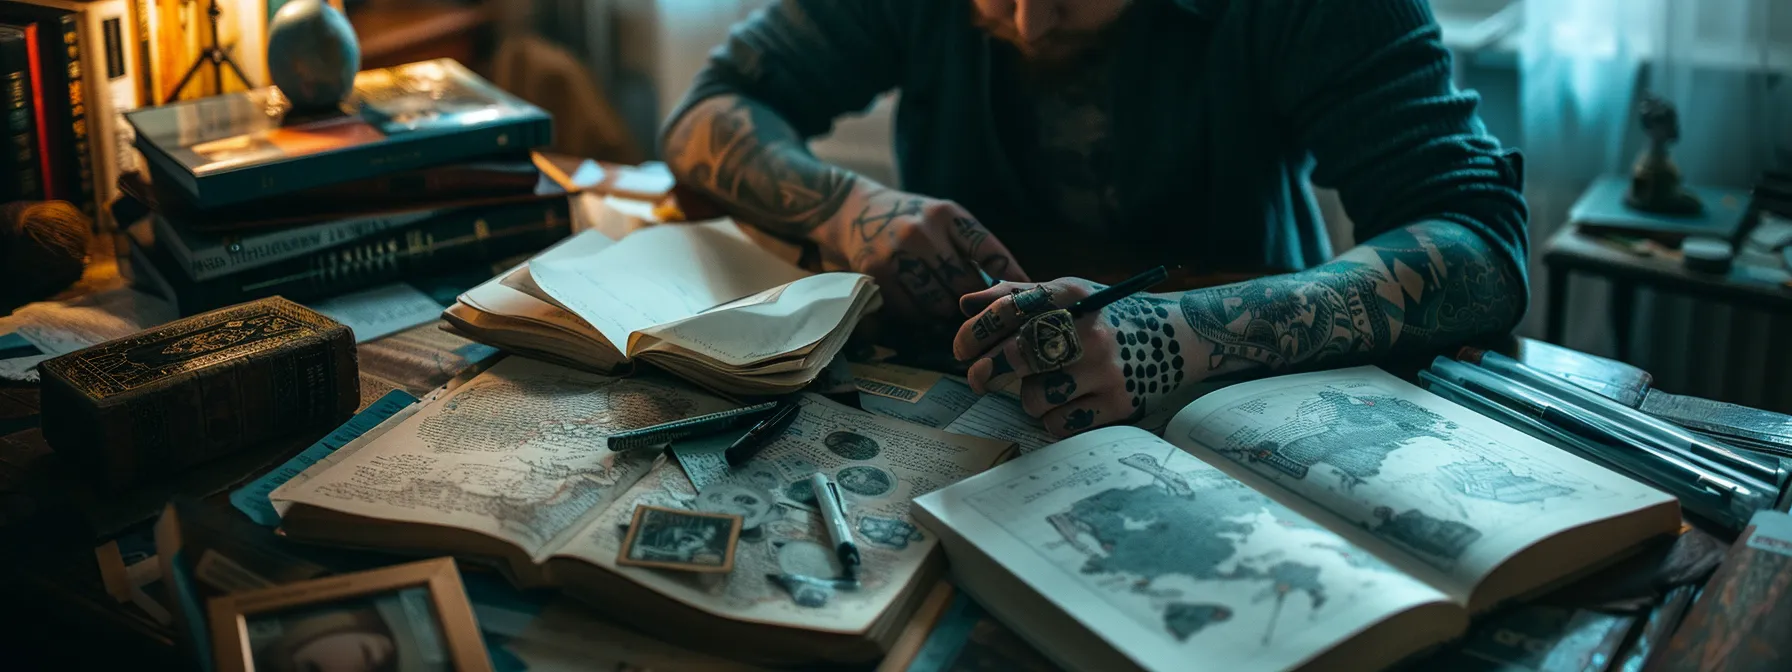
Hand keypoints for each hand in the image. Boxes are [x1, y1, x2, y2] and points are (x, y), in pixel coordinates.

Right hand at [814, 186, 1028, 326]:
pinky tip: (916, 303)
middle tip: (974, 310)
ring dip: (943, 311)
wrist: (852, 209)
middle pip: (965, 286)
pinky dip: (918, 316)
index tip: (1026, 297)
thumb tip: (1011, 286)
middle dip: (972, 302)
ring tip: (940, 304)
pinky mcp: (877, 274)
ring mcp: (898, 254)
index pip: (990, 252)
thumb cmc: (909, 218)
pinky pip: (910, 312)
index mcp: (948, 214)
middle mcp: (924, 231)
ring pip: (938, 304)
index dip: (1012, 278)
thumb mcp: (943, 217)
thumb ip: (971, 246)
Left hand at [953, 279, 1196, 436]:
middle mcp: (1089, 330)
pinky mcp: (1119, 404)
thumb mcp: (1069, 294)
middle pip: (1016, 356)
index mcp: (1071, 296)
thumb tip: (965, 303)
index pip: (1010, 310)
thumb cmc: (1107, 318)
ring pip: (1034, 398)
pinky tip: (1070, 404)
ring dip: (1030, 398)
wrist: (1179, 336)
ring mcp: (1105, 370)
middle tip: (979, 378)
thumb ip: (1018, 297)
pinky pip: (1059, 424)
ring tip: (1048, 387)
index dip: (975, 332)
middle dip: (985, 371)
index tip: (961, 349)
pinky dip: (1054, 420)